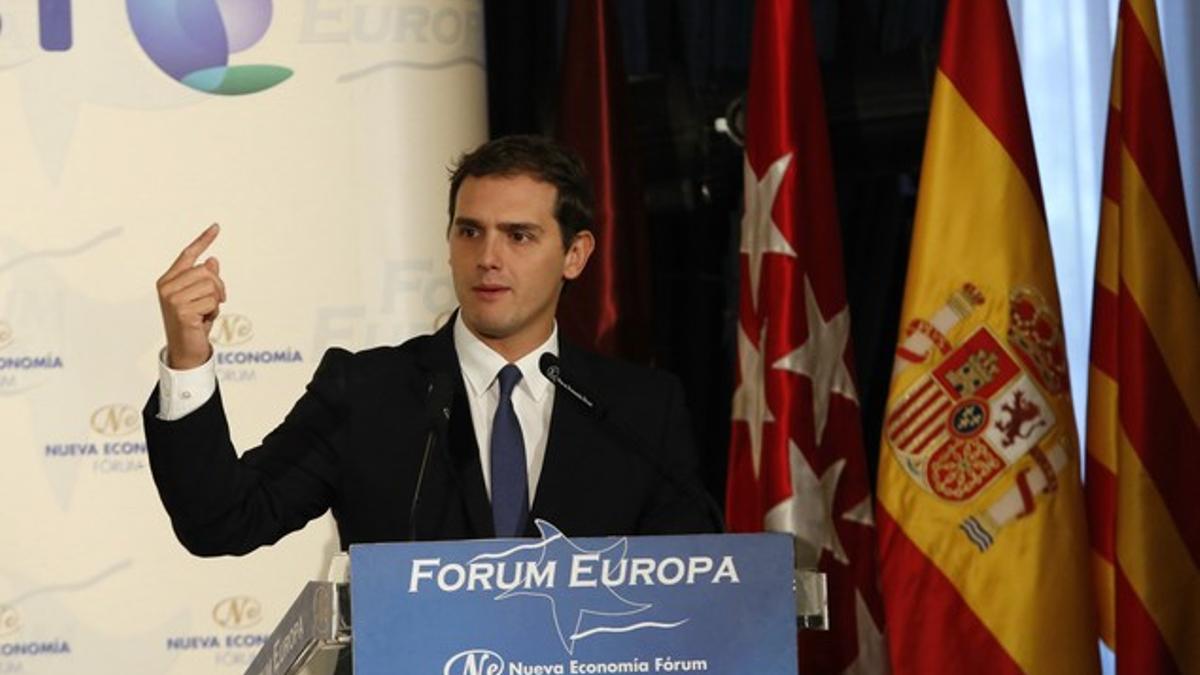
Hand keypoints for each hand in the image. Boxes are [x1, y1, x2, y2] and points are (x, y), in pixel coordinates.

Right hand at [156, 224, 226, 369]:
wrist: (186, 350)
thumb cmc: (194, 323)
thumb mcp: (202, 297)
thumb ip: (205, 279)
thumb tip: (212, 260)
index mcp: (169, 280)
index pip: (188, 255)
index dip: (203, 241)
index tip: (216, 227)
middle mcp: (167, 287)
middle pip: (206, 271)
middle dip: (218, 287)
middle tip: (216, 302)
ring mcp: (172, 299)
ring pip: (210, 286)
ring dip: (215, 302)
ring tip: (205, 314)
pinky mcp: (181, 311)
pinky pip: (211, 302)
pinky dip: (213, 313)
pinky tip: (202, 322)